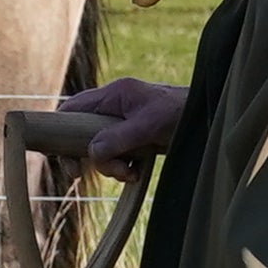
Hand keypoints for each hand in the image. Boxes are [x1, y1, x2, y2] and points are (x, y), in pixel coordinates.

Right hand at [54, 76, 184, 174]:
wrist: (208, 116)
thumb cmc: (181, 112)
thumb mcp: (148, 125)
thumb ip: (118, 137)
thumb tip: (91, 153)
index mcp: (112, 94)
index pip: (71, 110)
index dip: (60, 133)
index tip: (69, 160)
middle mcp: (113, 106)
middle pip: (81, 134)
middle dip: (90, 158)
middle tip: (93, 173)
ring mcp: (122, 122)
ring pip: (99, 149)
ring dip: (110, 166)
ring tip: (130, 172)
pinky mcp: (133, 137)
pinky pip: (116, 155)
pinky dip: (123, 168)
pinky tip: (138, 171)